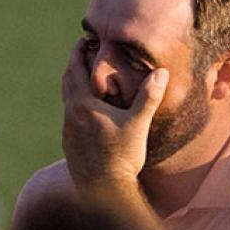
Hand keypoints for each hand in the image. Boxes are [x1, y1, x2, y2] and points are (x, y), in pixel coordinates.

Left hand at [61, 38, 168, 193]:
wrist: (103, 189)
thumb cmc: (121, 157)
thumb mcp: (138, 124)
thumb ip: (148, 97)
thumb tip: (161, 72)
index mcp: (83, 104)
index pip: (75, 69)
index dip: (78, 52)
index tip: (83, 40)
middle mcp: (71, 114)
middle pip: (67, 81)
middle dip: (74, 65)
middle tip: (83, 53)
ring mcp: (68, 130)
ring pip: (67, 99)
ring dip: (74, 84)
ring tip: (86, 78)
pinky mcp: (69, 143)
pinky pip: (70, 116)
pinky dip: (76, 104)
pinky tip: (88, 110)